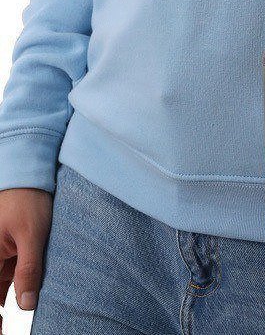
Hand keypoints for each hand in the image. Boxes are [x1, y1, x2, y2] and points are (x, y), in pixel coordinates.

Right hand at [0, 188, 52, 330]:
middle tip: (6, 330)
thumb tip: (27, 305)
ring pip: (0, 286)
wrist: (30, 174)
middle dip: (1, 309)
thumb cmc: (29, 199)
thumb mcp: (33, 234)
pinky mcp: (8, 251)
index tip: (2, 332)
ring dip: (6, 301)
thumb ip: (29, 269)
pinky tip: (24, 300)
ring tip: (12, 323)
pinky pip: (8, 275)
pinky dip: (14, 287)